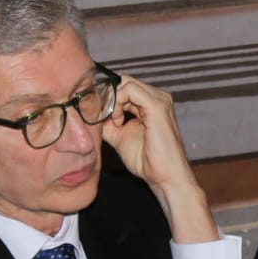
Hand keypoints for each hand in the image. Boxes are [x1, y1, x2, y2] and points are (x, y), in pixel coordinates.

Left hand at [103, 73, 216, 241]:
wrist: (164, 177)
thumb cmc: (147, 160)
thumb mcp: (120, 136)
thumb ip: (108, 122)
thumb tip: (93, 112)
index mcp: (150, 103)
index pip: (123, 86)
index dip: (107, 98)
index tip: (98, 116)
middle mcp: (157, 97)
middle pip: (123, 81)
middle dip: (107, 97)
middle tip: (102, 117)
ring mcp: (159, 99)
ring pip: (125, 82)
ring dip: (111, 100)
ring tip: (111, 121)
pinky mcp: (157, 106)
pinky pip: (129, 89)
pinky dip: (116, 101)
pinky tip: (116, 119)